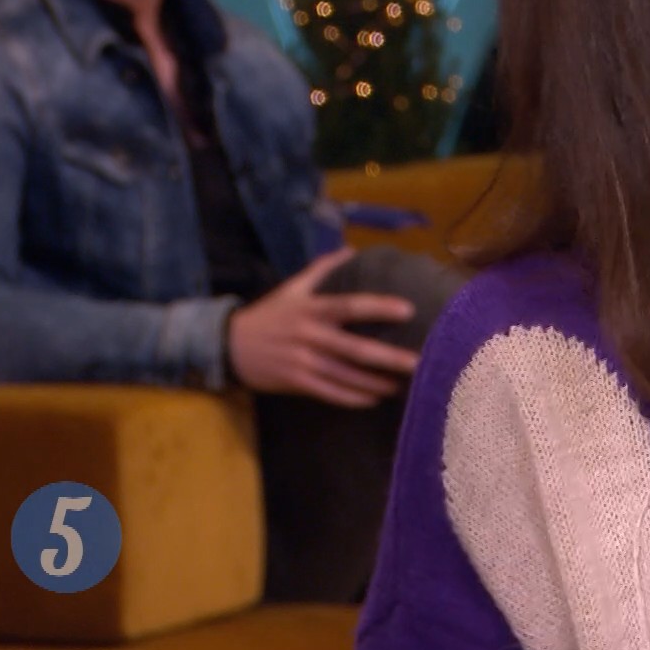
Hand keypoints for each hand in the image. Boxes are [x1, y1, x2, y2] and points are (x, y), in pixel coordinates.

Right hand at [226, 248, 421, 407]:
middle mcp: (310, 336)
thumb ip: (322, 268)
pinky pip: (331, 393)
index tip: (408, 309)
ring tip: (403, 385)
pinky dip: (354, 398)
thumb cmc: (270, 314)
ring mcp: (303, 362)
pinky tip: (375, 399)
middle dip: (389, 358)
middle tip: (419, 362)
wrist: (230, 346)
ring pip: (347, 376)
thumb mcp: (292, 287)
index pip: (350, 306)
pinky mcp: (297, 383)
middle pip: (355, 349)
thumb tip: (352, 249)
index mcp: (311, 309)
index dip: (379, 307)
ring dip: (376, 383)